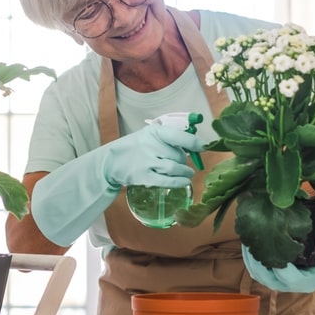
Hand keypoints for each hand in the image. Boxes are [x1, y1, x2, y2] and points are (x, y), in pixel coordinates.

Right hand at [29, 124, 202, 246]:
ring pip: (175, 167)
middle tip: (184, 164)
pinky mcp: (143, 177)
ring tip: (188, 174)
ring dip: (185, 172)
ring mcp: (146, 162)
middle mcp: (150, 145)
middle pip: (178, 154)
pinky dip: (179, 182)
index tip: (203, 147)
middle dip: (184, 160)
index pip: (179, 136)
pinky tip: (184, 182)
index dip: (194, 142)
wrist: (111, 162)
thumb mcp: (149, 135)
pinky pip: (167, 180)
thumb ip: (169, 137)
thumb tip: (195, 142)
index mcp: (153, 132)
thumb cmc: (135, 148)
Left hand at [242, 220, 314, 292]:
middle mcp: (287, 286)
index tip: (270, 246)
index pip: (287, 276)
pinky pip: (255, 273)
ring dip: (250, 259)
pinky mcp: (269, 279)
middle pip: (266, 277)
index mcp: (302, 282)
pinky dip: (249, 260)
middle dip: (256, 260)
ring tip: (246, 241)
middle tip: (251, 240)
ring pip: (257, 275)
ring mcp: (276, 284)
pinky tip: (247, 245)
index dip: (278, 263)